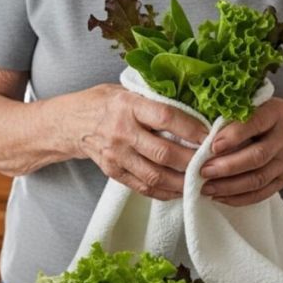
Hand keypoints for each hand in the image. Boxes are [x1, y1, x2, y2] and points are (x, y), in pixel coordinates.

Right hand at [76, 85, 208, 200]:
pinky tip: (180, 190)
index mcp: (128, 105)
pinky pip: (144, 187)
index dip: (191, 129)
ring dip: (182, 181)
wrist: (70, 123)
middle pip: (164, 152)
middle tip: (212, 164)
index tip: (210, 136)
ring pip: (155, 175)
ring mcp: (116, 155)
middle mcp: (121, 132)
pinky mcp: (114, 172)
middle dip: (192, 161)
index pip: (166, 118)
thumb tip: (194, 108)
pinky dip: (165, 191)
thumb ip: (155, 100)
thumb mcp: (127, 91)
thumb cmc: (105, 103)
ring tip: (200, 181)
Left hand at [199, 99, 282, 205]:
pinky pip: (262, 193)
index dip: (234, 135)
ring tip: (205, 188)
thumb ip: (235, 115)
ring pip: (259, 178)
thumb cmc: (266, 118)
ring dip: (230, 186)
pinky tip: (219, 197)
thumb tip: (201, 133)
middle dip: (228, 166)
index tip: (213, 146)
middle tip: (203, 171)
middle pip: (258, 156)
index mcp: (276, 113)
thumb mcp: (256, 105)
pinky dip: (239, 198)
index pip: (256, 123)